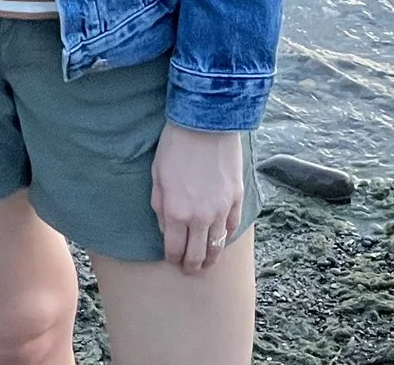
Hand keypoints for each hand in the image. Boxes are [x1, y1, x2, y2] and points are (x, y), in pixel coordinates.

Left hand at [150, 123, 243, 273]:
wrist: (206, 122)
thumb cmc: (176, 146)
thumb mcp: (157, 177)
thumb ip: (161, 207)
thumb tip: (167, 228)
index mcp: (177, 213)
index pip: (175, 250)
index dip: (173, 259)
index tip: (172, 260)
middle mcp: (200, 217)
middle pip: (198, 255)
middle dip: (192, 266)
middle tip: (190, 270)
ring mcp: (221, 209)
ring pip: (218, 246)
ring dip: (211, 258)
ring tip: (207, 262)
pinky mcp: (236, 198)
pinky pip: (232, 226)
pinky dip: (226, 235)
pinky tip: (221, 238)